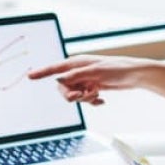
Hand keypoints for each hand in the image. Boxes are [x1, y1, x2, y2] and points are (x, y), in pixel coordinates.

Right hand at [27, 55, 150, 105]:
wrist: (135, 76)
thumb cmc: (117, 69)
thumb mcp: (95, 72)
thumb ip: (76, 76)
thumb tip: (60, 79)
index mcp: (77, 63)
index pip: (55, 68)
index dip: (42, 72)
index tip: (29, 76)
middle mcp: (79, 71)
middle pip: (63, 87)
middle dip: (71, 94)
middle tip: (83, 96)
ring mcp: (85, 80)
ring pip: (74, 95)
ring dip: (84, 98)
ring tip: (96, 94)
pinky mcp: (93, 87)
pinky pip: (85, 99)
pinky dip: (92, 101)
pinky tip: (101, 100)